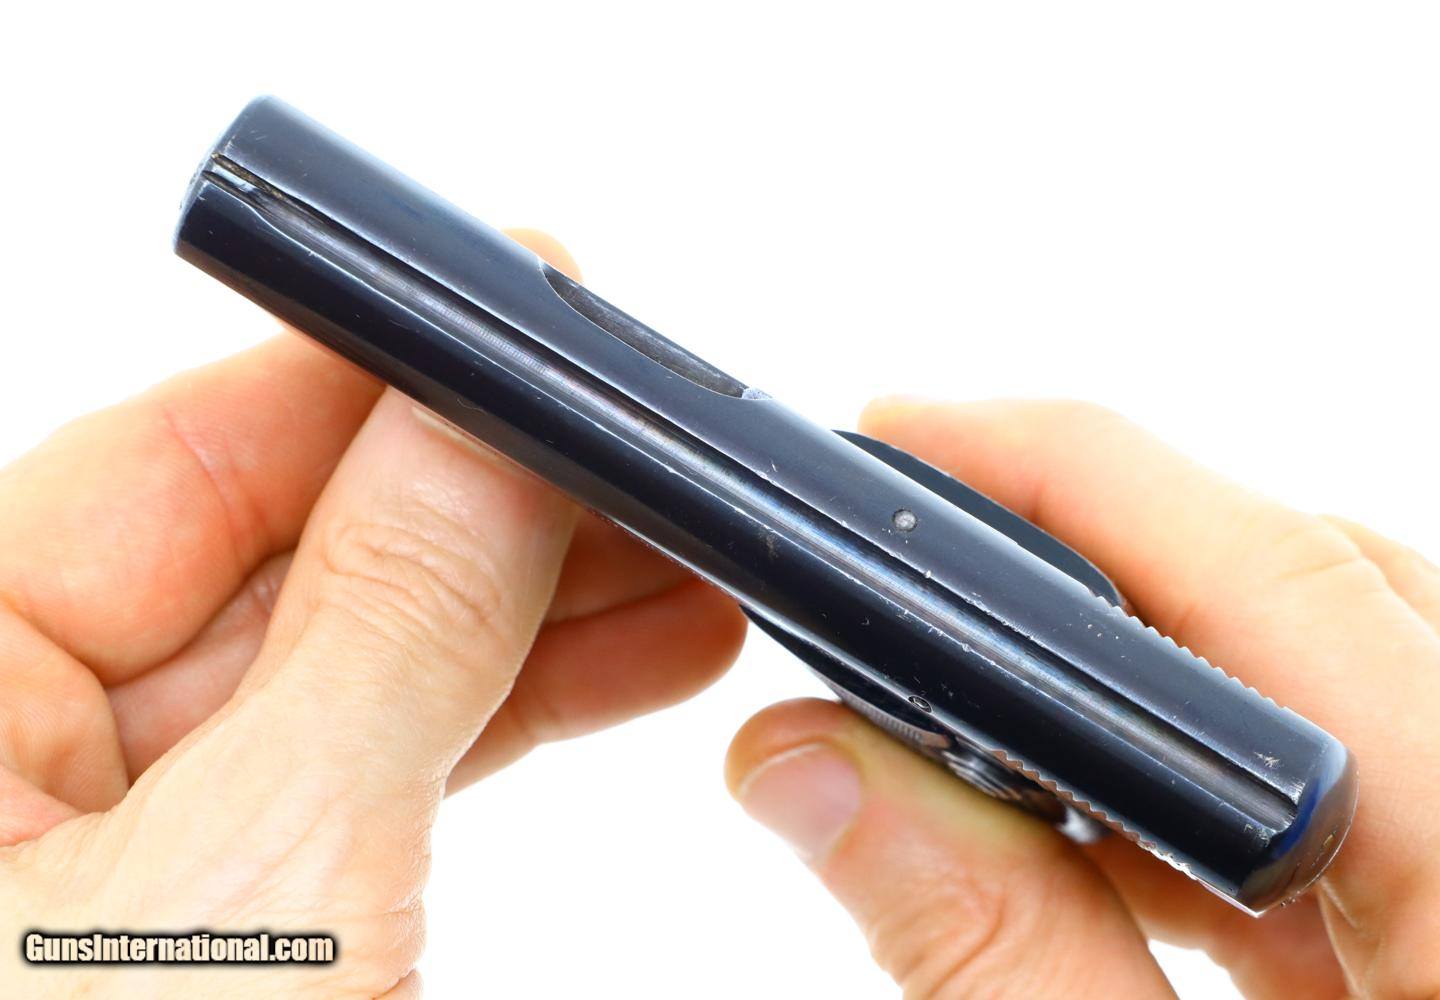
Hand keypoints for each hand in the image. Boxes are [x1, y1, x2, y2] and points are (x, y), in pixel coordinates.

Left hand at [0, 233, 744, 997]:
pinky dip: (520, 717)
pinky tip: (644, 655)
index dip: (356, 385)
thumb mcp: (266, 874)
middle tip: (636, 453)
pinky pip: (387, 776)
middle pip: (281, 562)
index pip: (160, 467)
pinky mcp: (243, 923)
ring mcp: (137, 852)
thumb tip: (485, 434)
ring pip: (357, 669)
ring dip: (540, 612)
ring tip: (689, 558)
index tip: (513, 329)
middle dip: (485, 508)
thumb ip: (386, 634)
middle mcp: (20, 766)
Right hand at [727, 398, 1439, 997]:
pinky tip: (1080, 817)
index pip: (1292, 589)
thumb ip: (998, 959)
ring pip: (1353, 682)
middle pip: (1335, 597)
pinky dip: (1205, 780)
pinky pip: (1376, 791)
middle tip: (913, 552)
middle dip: (1104, 545)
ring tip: (968, 681)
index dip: (1074, 479)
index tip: (902, 444)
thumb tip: (812, 768)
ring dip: (1147, 661)